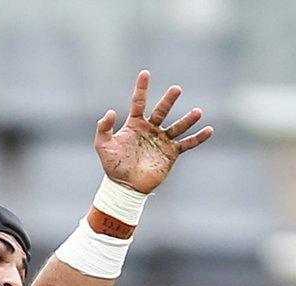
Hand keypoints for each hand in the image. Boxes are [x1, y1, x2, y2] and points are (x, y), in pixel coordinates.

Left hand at [94, 70, 212, 193]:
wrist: (125, 186)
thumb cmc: (113, 165)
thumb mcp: (103, 145)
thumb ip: (103, 128)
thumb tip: (110, 112)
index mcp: (134, 124)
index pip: (138, 102)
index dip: (141, 88)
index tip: (145, 73)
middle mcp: (150, 129)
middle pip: (161, 111)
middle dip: (168, 100)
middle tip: (176, 89)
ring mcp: (162, 140)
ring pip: (177, 126)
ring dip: (188, 119)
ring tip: (197, 111)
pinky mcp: (171, 153)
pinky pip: (187, 143)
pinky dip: (198, 138)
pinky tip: (208, 130)